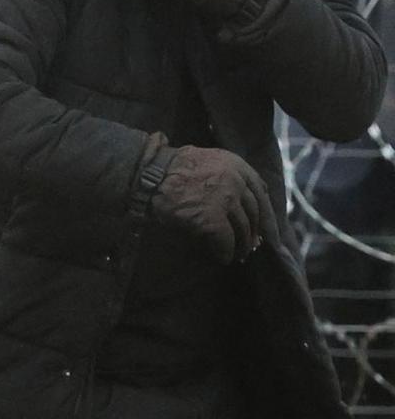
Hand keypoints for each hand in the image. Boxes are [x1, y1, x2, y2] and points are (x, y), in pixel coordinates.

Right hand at [149, 145, 275, 264]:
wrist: (149, 175)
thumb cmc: (170, 168)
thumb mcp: (206, 160)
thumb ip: (227, 173)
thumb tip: (242, 200)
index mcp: (235, 164)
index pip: (261, 191)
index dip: (267, 214)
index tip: (269, 229)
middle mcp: (236, 180)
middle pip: (254, 212)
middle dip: (255, 232)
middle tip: (252, 246)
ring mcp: (225, 199)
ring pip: (243, 229)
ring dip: (241, 245)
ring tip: (237, 254)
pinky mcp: (213, 218)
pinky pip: (226, 241)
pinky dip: (225, 252)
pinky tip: (222, 257)